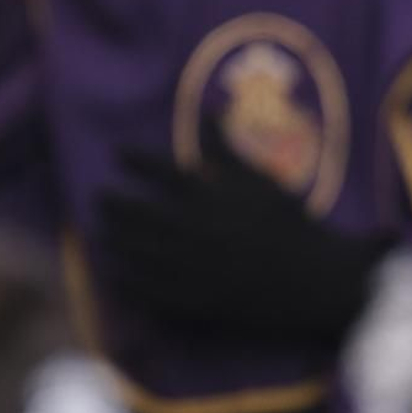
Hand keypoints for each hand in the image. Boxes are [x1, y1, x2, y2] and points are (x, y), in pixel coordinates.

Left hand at [97, 148, 391, 342]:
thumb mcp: (258, 179)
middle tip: (100, 197)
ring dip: (116, 240)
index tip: (119, 154)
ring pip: (137, 251)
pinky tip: (117, 275)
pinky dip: (128, 281)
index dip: (135, 159)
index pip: (159, 170)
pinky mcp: (192, 301)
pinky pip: (148, 290)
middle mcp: (191, 230)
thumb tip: (207, 111)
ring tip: (102, 233)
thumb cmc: (288, 222)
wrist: (311, 279)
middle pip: (139, 212)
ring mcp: (189, 267)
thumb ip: (225, 149)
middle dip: (115, 203)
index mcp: (208, 196)